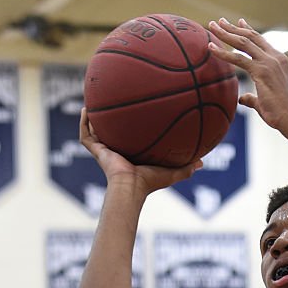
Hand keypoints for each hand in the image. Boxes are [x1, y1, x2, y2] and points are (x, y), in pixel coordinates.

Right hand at [79, 107, 202, 193]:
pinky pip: (86, 135)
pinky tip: (87, 108)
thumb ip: (186, 167)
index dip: (130, 128)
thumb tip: (203, 162)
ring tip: (95, 99)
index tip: (135, 114)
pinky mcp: (96, 151)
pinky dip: (84, 122)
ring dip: (94, 117)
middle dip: (111, 119)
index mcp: (131, 155)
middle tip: (114, 101)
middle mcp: (116, 152)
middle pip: (111, 132)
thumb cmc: (150, 182)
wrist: (131, 188)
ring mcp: (104, 151)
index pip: (129, 140)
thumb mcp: (171, 173)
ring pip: (95, 131)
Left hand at [208, 18, 287, 130]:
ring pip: (243, 42)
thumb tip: (242, 99)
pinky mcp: (261, 71)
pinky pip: (238, 58)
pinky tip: (211, 48)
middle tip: (219, 21)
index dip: (248, 30)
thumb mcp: (265, 100)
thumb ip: (252, 97)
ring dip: (225, 33)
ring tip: (211, 26)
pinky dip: (223, 52)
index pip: (261, 40)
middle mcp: (275, 57)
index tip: (239, 22)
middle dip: (233, 28)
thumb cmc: (281, 114)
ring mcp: (268, 62)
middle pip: (250, 37)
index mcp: (280, 60)